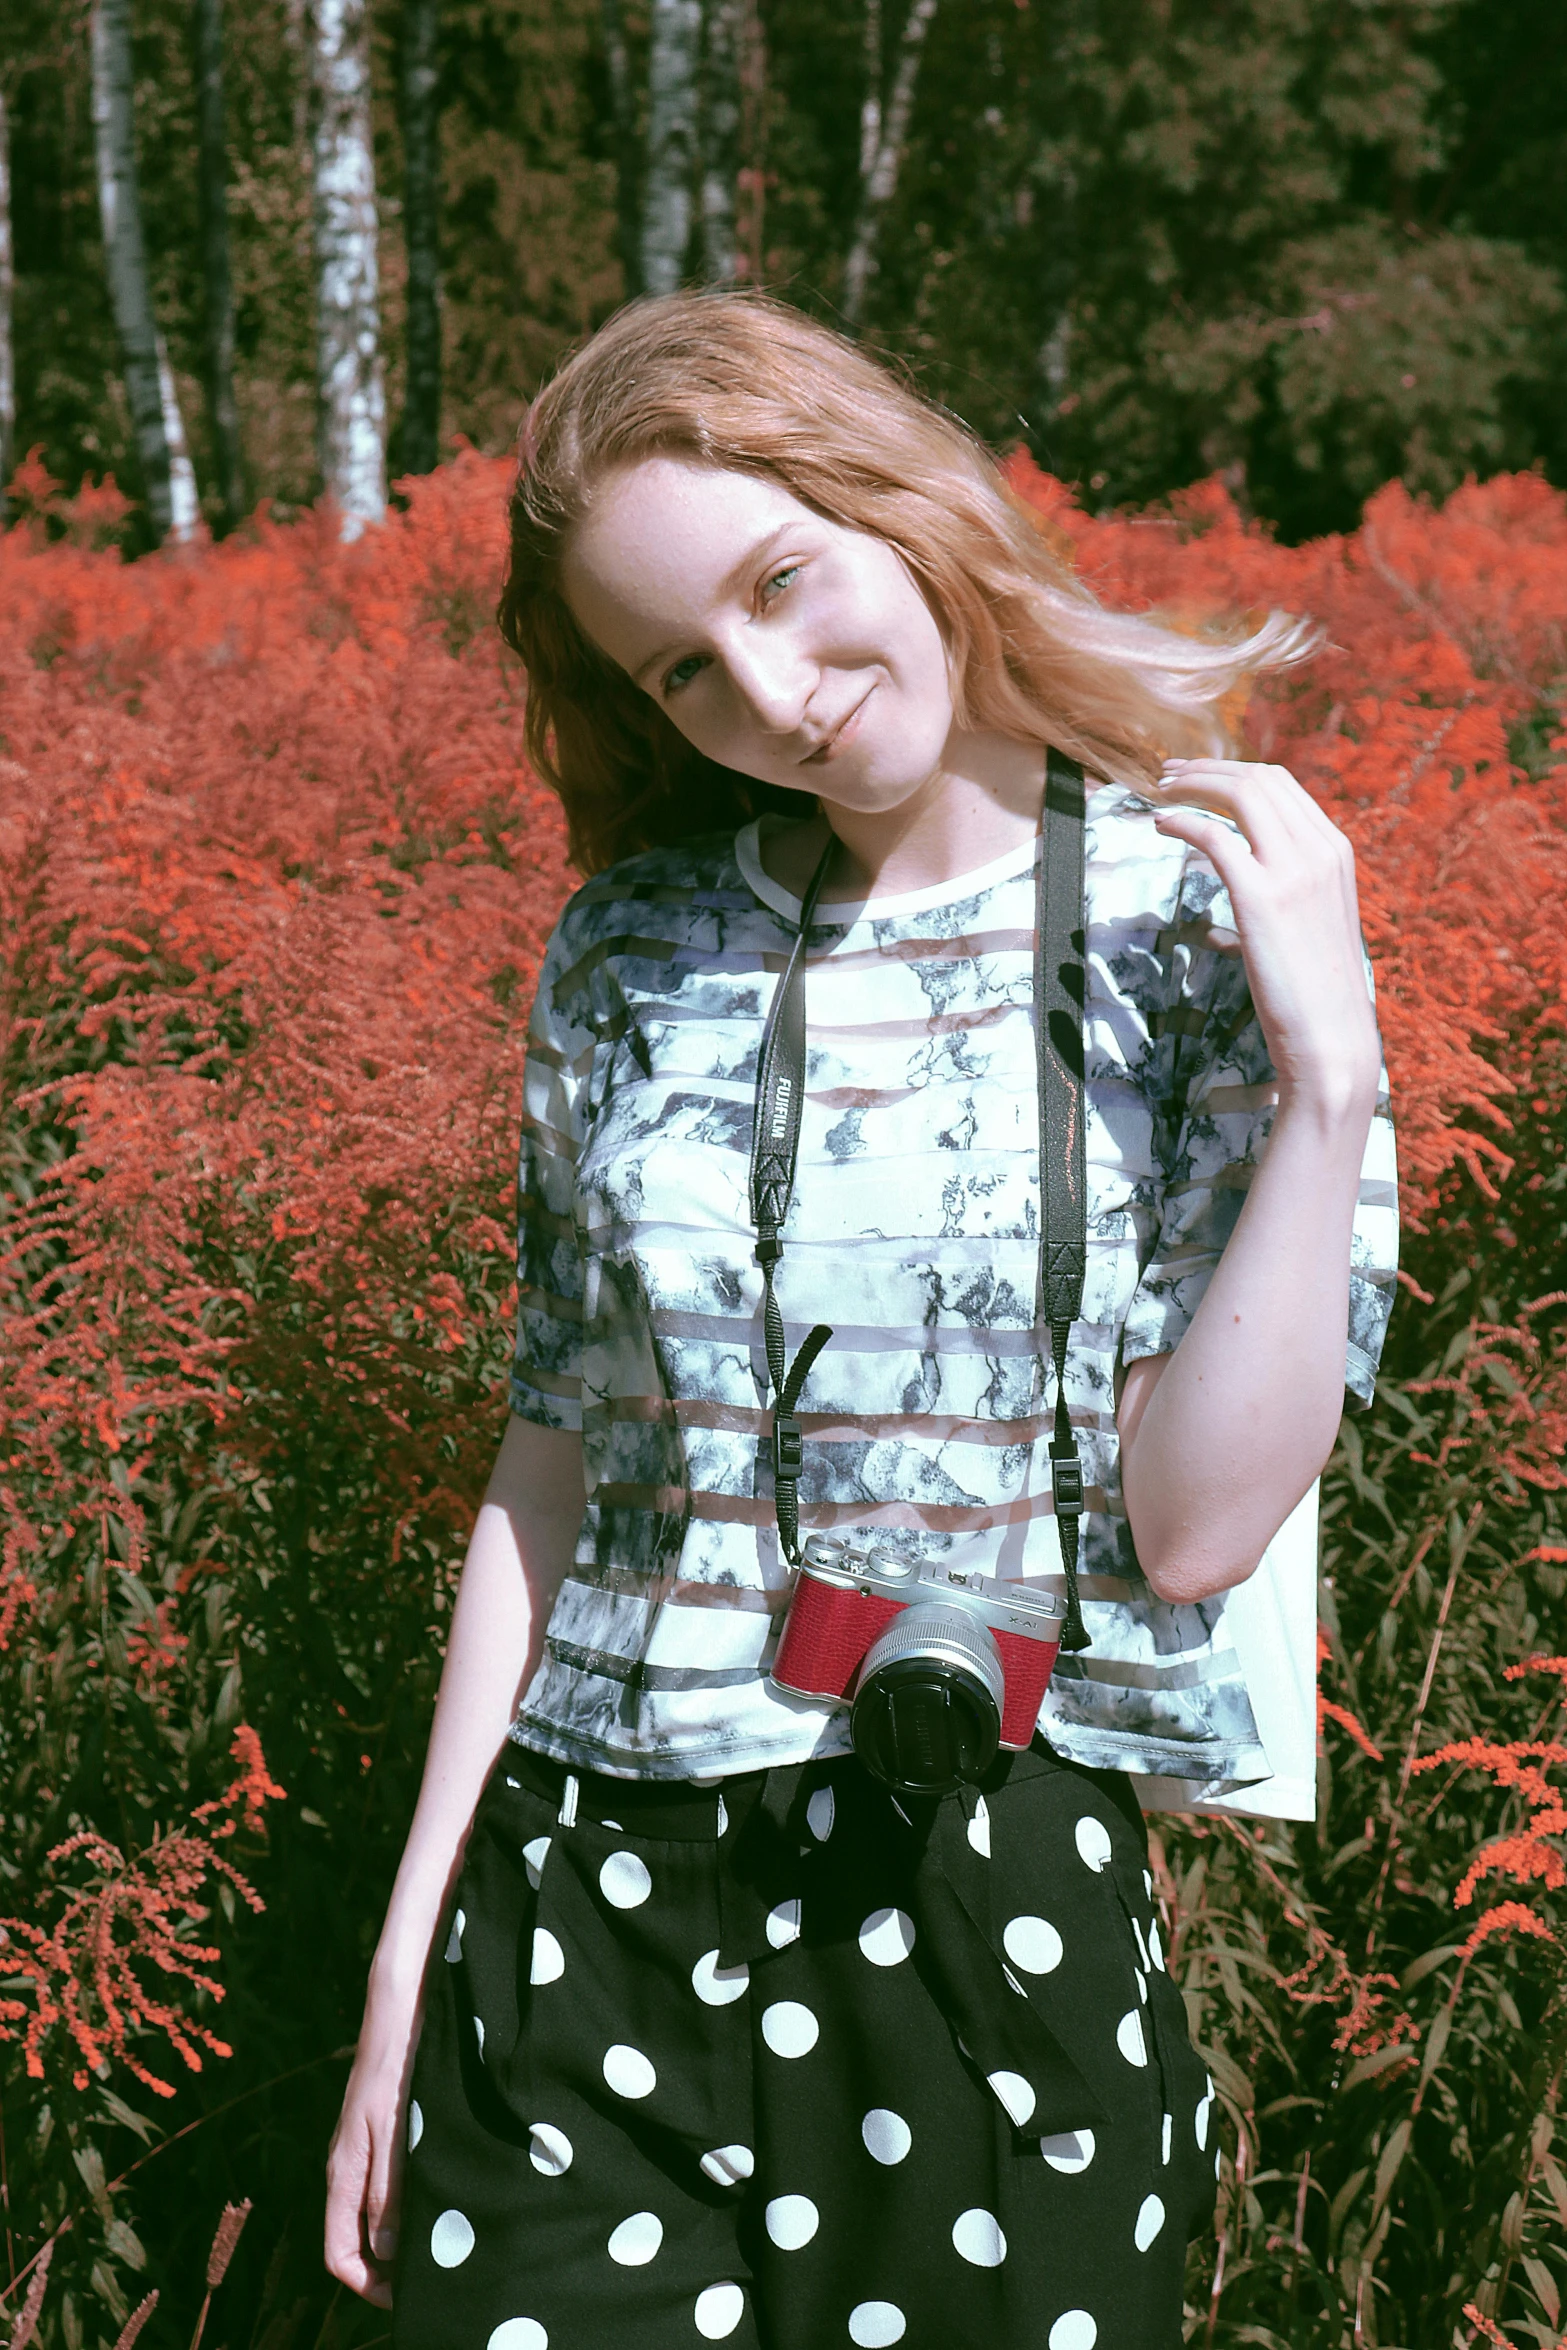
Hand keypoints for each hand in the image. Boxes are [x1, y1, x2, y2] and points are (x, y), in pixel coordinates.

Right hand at [324, 1999, 419, 2308]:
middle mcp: (349, 2167)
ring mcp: (366, 2149)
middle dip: (390, 2267)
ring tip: (447, 2240)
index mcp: (343, 2174)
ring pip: (377, 2213)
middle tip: (435, 2276)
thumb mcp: (396, 2134)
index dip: (368, 2285)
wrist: (402, 2006)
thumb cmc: (399, 2065)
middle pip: (358, 2239)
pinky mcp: (386, 2131)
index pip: (339, 2254)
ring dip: (405, 2234)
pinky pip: (391, 2184)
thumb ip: (388, 2192)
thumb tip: (386, 2252)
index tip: (406, 2298)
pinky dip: (413, 2202)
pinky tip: (447, 2196)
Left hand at [1147, 759, 1380, 1113]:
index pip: (1282, 786)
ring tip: (1160, 791)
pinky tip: (1162, 825)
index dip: (1234, 772)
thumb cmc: (1312, 993)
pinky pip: (1214, 836)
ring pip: (1240, 795)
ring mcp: (1295, 871)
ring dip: (1193, 784)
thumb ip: (1279, 896)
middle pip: (1260, 779)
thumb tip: (1229, 901)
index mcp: (1335, 852)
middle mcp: (1321, 851)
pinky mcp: (1262, 897)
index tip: (1198, 777)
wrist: (1330, 1038)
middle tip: (1168, 774)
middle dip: (1209, 768)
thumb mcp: (1306, 927)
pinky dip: (1183, 822)